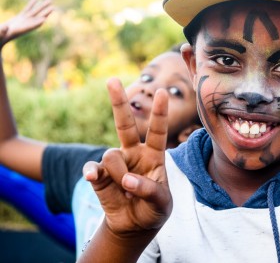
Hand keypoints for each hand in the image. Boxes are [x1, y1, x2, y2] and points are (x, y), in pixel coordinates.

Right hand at [0, 0, 53, 46]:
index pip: (30, 27)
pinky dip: (31, 4)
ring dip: (42, 6)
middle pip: (37, 18)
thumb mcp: (0, 34)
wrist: (0, 38)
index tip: (44, 20)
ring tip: (50, 0)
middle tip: (53, 8)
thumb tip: (5, 28)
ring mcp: (23, 21)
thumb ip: (2, 31)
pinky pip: (27, 10)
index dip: (37, 23)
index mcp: (20, 31)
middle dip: (45, 13)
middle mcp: (25, 25)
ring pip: (34, 12)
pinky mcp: (19, 18)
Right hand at [83, 77, 171, 235]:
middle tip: (112, 80)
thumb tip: (126, 180)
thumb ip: (148, 190)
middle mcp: (134, 153)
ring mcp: (115, 162)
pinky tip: (93, 179)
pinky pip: (92, 169)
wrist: (135, 224)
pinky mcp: (99, 175)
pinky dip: (92, 174)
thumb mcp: (161, 203)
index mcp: (154, 154)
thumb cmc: (154, 208)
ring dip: (118, 175)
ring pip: (111, 156)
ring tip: (126, 191)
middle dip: (118, 102)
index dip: (159, 112)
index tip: (162, 93)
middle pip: (124, 124)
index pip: (158, 130)